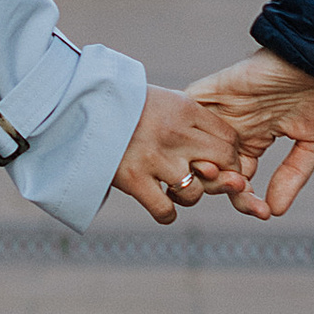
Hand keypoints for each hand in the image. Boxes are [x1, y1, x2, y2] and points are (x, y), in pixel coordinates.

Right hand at [109, 85, 260, 225]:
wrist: (82, 106)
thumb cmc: (125, 103)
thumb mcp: (164, 99)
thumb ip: (192, 118)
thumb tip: (221, 141)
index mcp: (185, 110)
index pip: (229, 139)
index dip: (230, 155)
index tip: (220, 162)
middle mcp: (175, 134)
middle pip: (222, 163)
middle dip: (220, 176)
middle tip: (207, 180)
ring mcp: (155, 158)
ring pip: (196, 192)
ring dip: (189, 196)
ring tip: (176, 190)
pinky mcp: (133, 179)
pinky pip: (165, 210)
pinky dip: (166, 214)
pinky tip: (162, 207)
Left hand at [186, 48, 313, 218]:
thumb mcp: (312, 143)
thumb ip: (292, 176)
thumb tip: (275, 212)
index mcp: (257, 137)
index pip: (238, 177)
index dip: (244, 197)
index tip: (261, 212)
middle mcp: (237, 124)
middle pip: (213, 164)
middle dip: (220, 186)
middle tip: (238, 193)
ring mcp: (226, 107)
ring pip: (198, 141)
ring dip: (199, 162)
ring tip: (211, 178)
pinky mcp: (219, 88)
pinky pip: (190, 106)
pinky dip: (183, 125)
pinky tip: (185, 148)